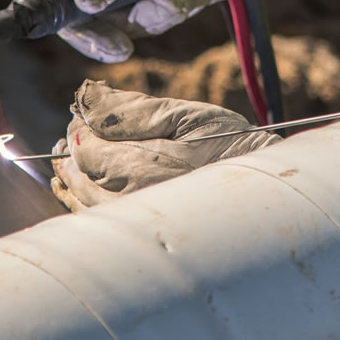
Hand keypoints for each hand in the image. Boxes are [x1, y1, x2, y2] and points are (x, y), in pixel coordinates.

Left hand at [49, 80, 279, 210]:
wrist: (268, 199)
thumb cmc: (233, 150)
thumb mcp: (188, 116)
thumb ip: (132, 109)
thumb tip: (85, 97)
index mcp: (141, 168)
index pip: (84, 148)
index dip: (80, 128)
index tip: (84, 114)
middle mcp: (131, 203)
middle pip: (78, 178)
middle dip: (72, 154)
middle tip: (72, 135)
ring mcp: (136, 228)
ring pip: (83, 206)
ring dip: (73, 182)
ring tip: (71, 164)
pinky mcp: (143, 242)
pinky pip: (100, 226)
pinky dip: (84, 206)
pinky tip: (85, 191)